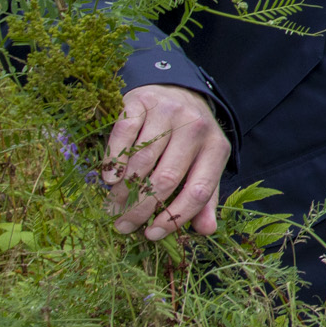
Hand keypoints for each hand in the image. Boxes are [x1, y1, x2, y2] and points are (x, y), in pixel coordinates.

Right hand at [104, 84, 230, 239]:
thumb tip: (207, 231)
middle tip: (124, 226)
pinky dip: (114, 160)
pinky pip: (123, 135)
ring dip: (124, 190)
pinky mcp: (141, 102)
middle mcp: (196, 128)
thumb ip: (205, 196)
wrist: (176, 91)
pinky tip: (108, 179)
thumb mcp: (205, 163)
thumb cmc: (189, 139)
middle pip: (167, 179)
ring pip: (142, 161)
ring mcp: (168, 113)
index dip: (175, 216)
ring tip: (113, 208)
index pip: (199, 190)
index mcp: (217, 148)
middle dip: (142, 209)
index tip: (152, 235)